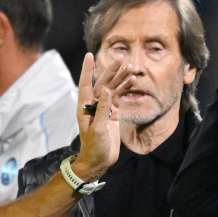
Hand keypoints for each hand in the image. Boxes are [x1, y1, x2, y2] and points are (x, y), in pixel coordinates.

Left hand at [71, 52, 133, 180]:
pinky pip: (119, 98)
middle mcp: (93, 104)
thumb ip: (102, 109)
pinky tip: (132, 81)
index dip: (87, 69)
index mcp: (85, 107)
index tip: (89, 55)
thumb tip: (105, 90)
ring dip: (121, 79)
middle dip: (112, 70)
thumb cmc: (94, 147)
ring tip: (131, 67)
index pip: (85, 84)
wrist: (99, 161)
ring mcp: (104, 108)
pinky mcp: (112, 114)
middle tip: (122, 58)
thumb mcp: (98, 129)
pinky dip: (125, 90)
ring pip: (113, 89)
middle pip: (103, 83)